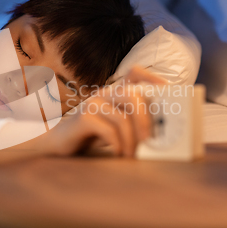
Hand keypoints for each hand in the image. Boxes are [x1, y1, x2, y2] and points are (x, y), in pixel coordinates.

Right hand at [0, 66, 166, 164]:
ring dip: (132, 140)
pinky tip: (118, 153)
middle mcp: (104, 93)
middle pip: (133, 93)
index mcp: (113, 92)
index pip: (135, 72)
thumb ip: (131, 122)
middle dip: (146, 118)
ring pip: (122, 116)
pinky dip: (118, 145)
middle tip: (150, 140)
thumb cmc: (90, 136)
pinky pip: (109, 130)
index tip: (169, 90)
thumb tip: (159, 132)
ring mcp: (92, 103)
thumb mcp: (114, 126)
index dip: (153, 77)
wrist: (57, 145)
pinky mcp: (83, 118)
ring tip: (131, 155)